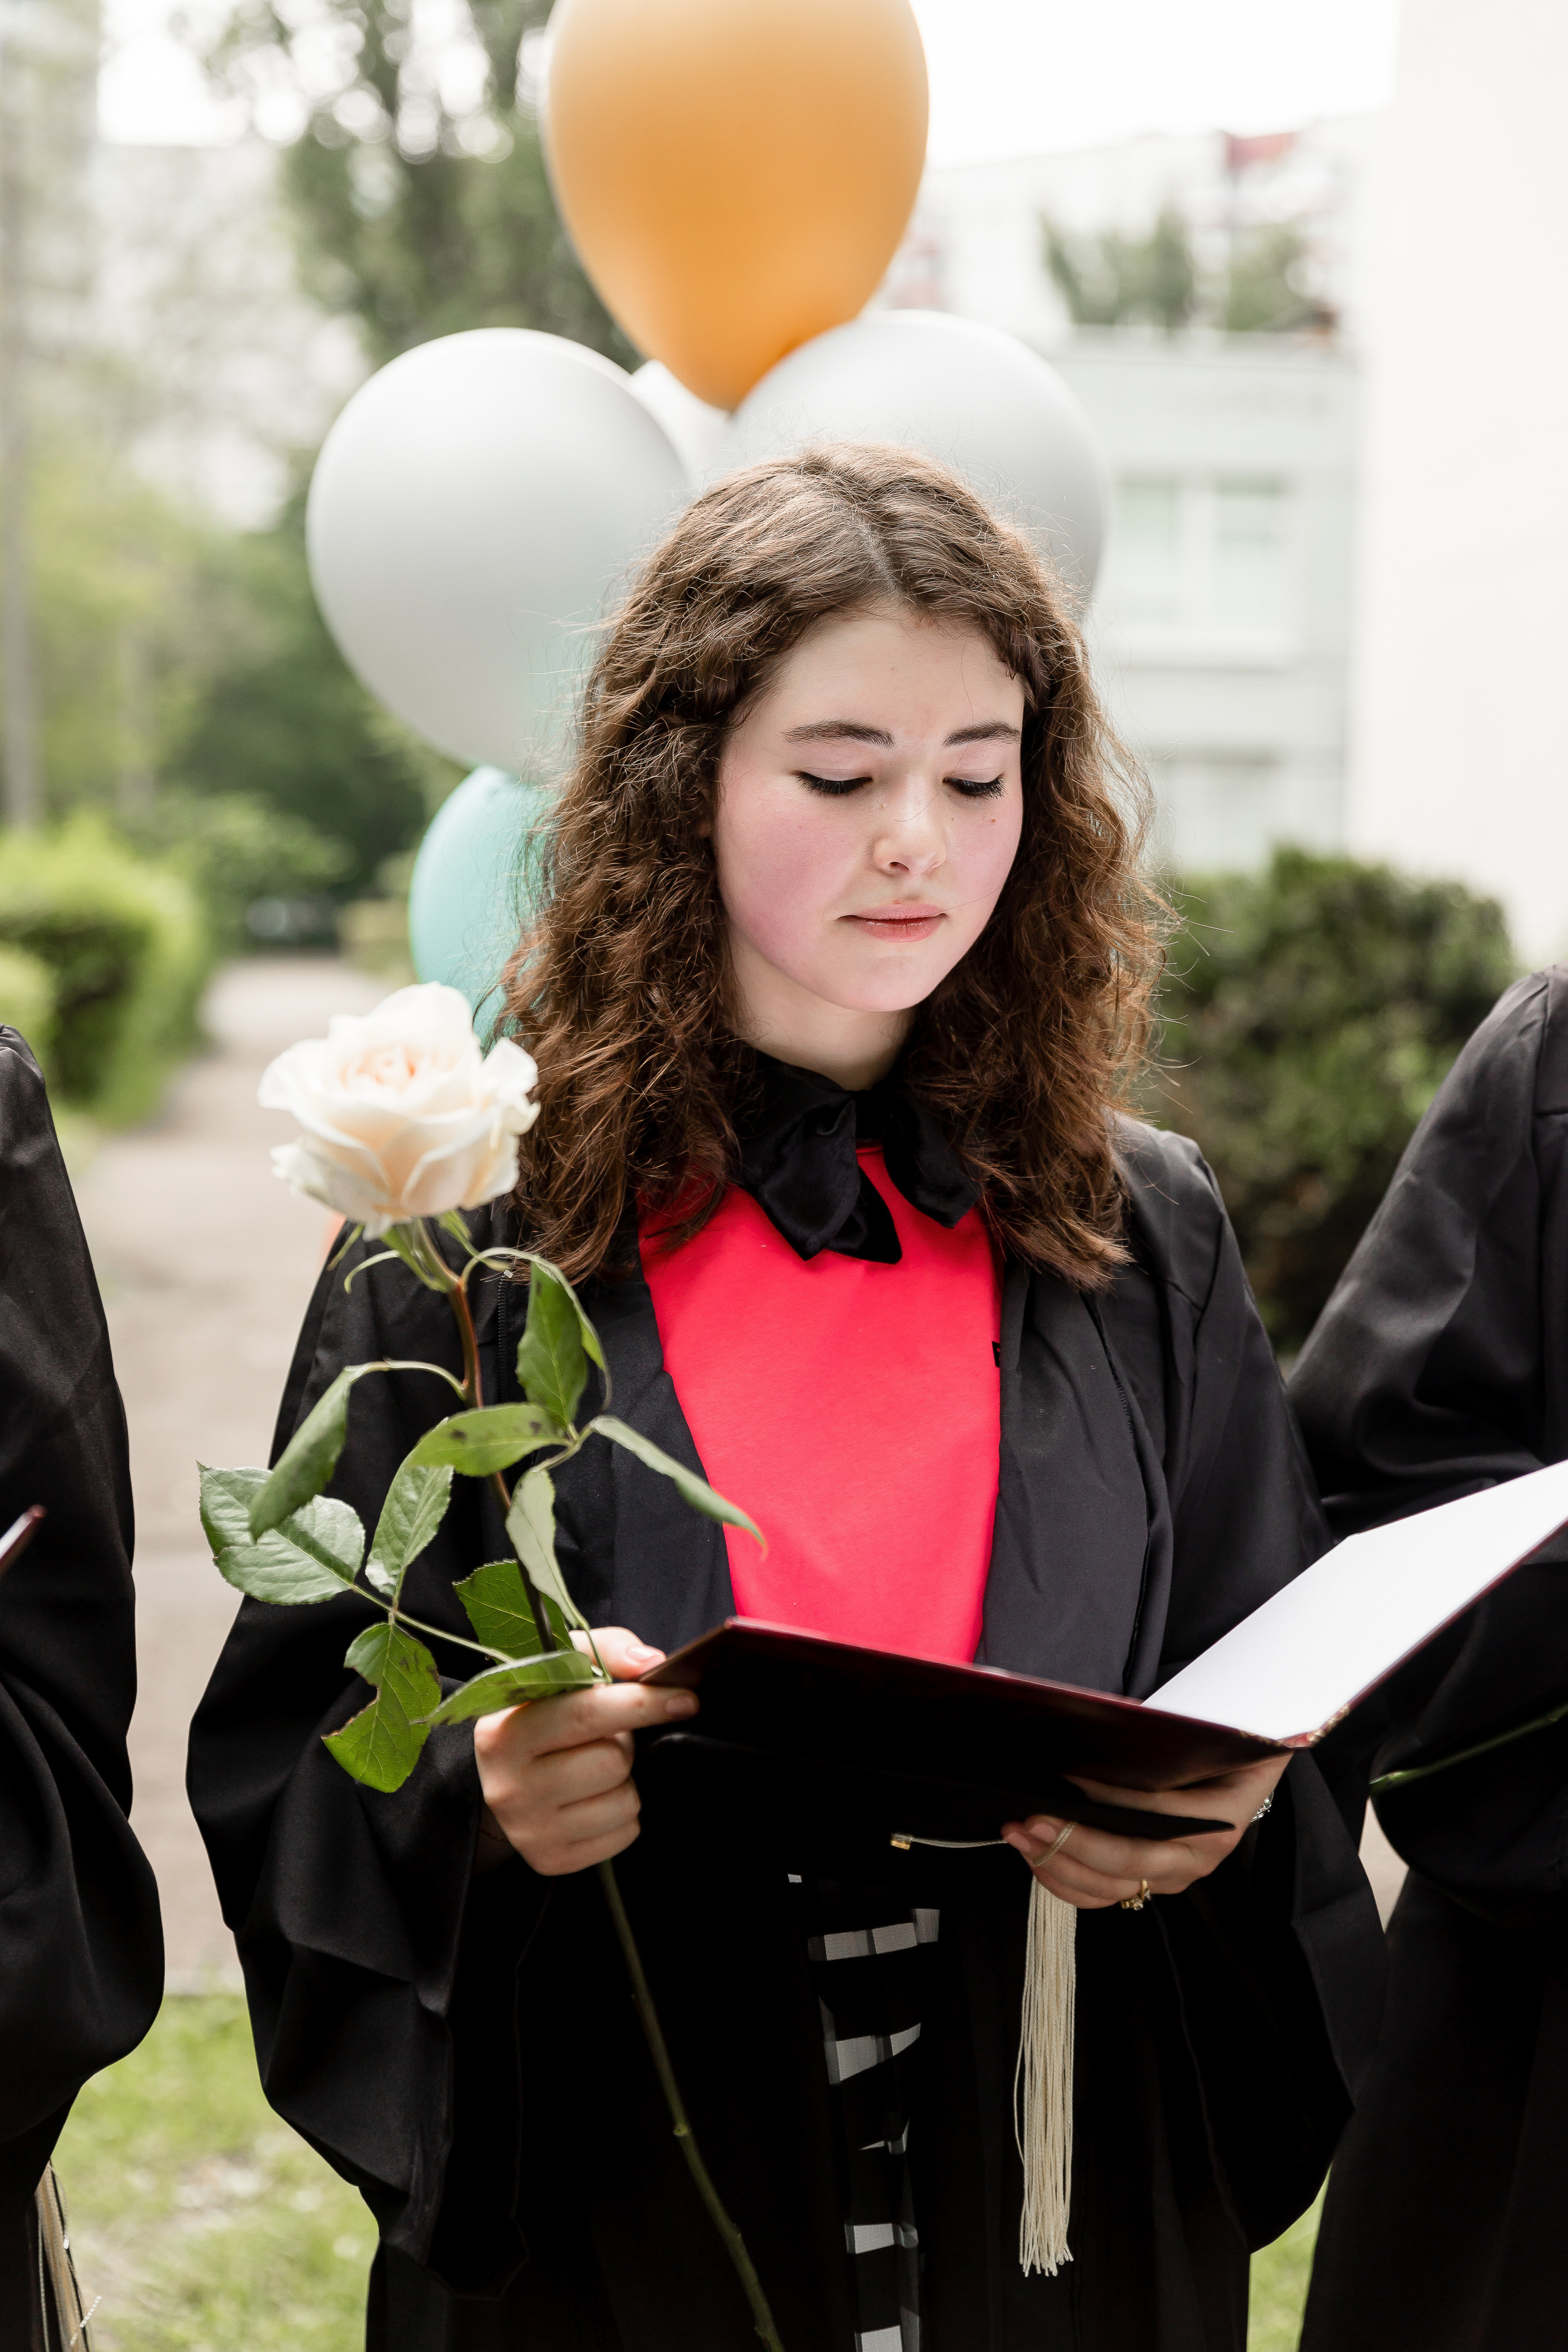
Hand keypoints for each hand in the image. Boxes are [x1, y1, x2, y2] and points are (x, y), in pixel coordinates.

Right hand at [472, 1627, 696, 1876]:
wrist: (503, 1779)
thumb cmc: (541, 1716)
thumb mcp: (559, 1670)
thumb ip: (605, 1651)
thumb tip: (651, 1663)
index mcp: (504, 1731)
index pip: (586, 1714)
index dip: (642, 1703)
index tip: (684, 1698)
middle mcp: (508, 1786)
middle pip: (612, 1761)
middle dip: (624, 1743)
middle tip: (608, 1736)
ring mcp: (528, 1829)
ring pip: (623, 1800)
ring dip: (625, 1779)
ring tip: (594, 1766)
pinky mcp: (551, 1861)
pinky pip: (624, 1833)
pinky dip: (623, 1813)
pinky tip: (595, 1798)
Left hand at [1002, 1752, 1289, 1909]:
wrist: (1246, 1773)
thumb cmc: (1221, 1749)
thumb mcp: (1211, 1736)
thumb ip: (1172, 1738)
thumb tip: (1115, 1731)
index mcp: (1218, 1819)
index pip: (1157, 1812)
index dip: (1108, 1799)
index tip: (1066, 1779)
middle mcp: (1196, 1857)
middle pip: (1128, 1860)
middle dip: (1071, 1842)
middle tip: (1028, 1818)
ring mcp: (1171, 1876)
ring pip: (1109, 1886)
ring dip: (1057, 1864)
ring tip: (1018, 1834)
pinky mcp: (1150, 1883)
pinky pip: (1102, 1895)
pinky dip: (1063, 1881)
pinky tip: (1033, 1855)